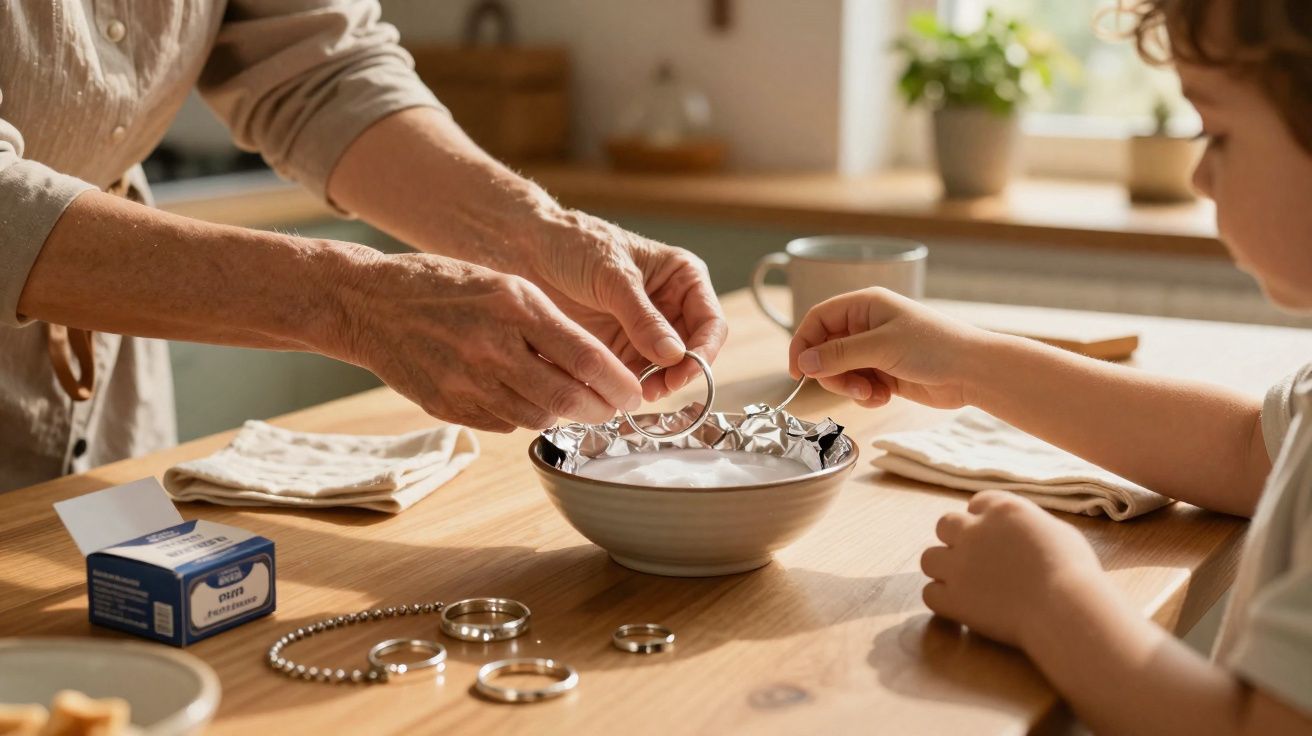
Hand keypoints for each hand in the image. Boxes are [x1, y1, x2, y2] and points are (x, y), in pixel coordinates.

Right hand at [333, 250, 642, 431]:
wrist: (368, 303)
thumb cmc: (445, 285)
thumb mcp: (505, 286)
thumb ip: (548, 325)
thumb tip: (592, 368)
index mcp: (514, 307)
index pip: (585, 359)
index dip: (617, 384)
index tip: (632, 392)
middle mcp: (492, 347)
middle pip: (566, 399)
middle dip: (599, 409)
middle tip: (612, 408)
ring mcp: (466, 381)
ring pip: (536, 417)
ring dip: (560, 414)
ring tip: (569, 401)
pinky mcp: (447, 406)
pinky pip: (502, 423)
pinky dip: (521, 415)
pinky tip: (522, 398)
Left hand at [526, 209, 727, 399]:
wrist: (529, 249)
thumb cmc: (575, 244)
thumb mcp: (613, 276)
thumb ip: (643, 317)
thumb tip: (675, 354)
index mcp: (682, 278)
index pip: (710, 322)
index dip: (703, 351)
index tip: (684, 371)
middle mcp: (669, 307)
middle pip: (691, 352)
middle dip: (678, 374)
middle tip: (657, 389)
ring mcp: (644, 331)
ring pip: (664, 370)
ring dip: (654, 385)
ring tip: (633, 392)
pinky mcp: (618, 349)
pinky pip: (634, 376)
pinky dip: (630, 387)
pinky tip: (616, 391)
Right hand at [788, 287, 995, 409]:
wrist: (973, 372)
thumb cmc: (934, 346)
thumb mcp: (881, 346)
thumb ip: (838, 354)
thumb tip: (803, 362)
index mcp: (865, 305)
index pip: (818, 320)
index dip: (803, 343)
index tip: (798, 371)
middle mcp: (867, 325)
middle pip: (825, 350)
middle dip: (833, 373)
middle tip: (850, 387)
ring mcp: (876, 350)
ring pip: (841, 371)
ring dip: (851, 387)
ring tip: (873, 394)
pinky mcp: (886, 373)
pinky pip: (859, 385)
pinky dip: (866, 395)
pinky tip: (884, 397)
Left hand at [920, 491, 1104, 647]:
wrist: (1065, 609)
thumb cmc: (1074, 572)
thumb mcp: (1058, 532)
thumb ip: (1030, 526)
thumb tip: (1022, 532)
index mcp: (1002, 509)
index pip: (977, 503)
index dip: (983, 520)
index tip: (993, 538)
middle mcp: (973, 530)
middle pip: (945, 525)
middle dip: (957, 540)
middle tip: (975, 561)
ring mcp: (959, 564)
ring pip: (928, 558)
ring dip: (943, 569)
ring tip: (964, 585)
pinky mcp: (953, 597)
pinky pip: (930, 594)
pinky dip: (943, 602)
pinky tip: (960, 609)